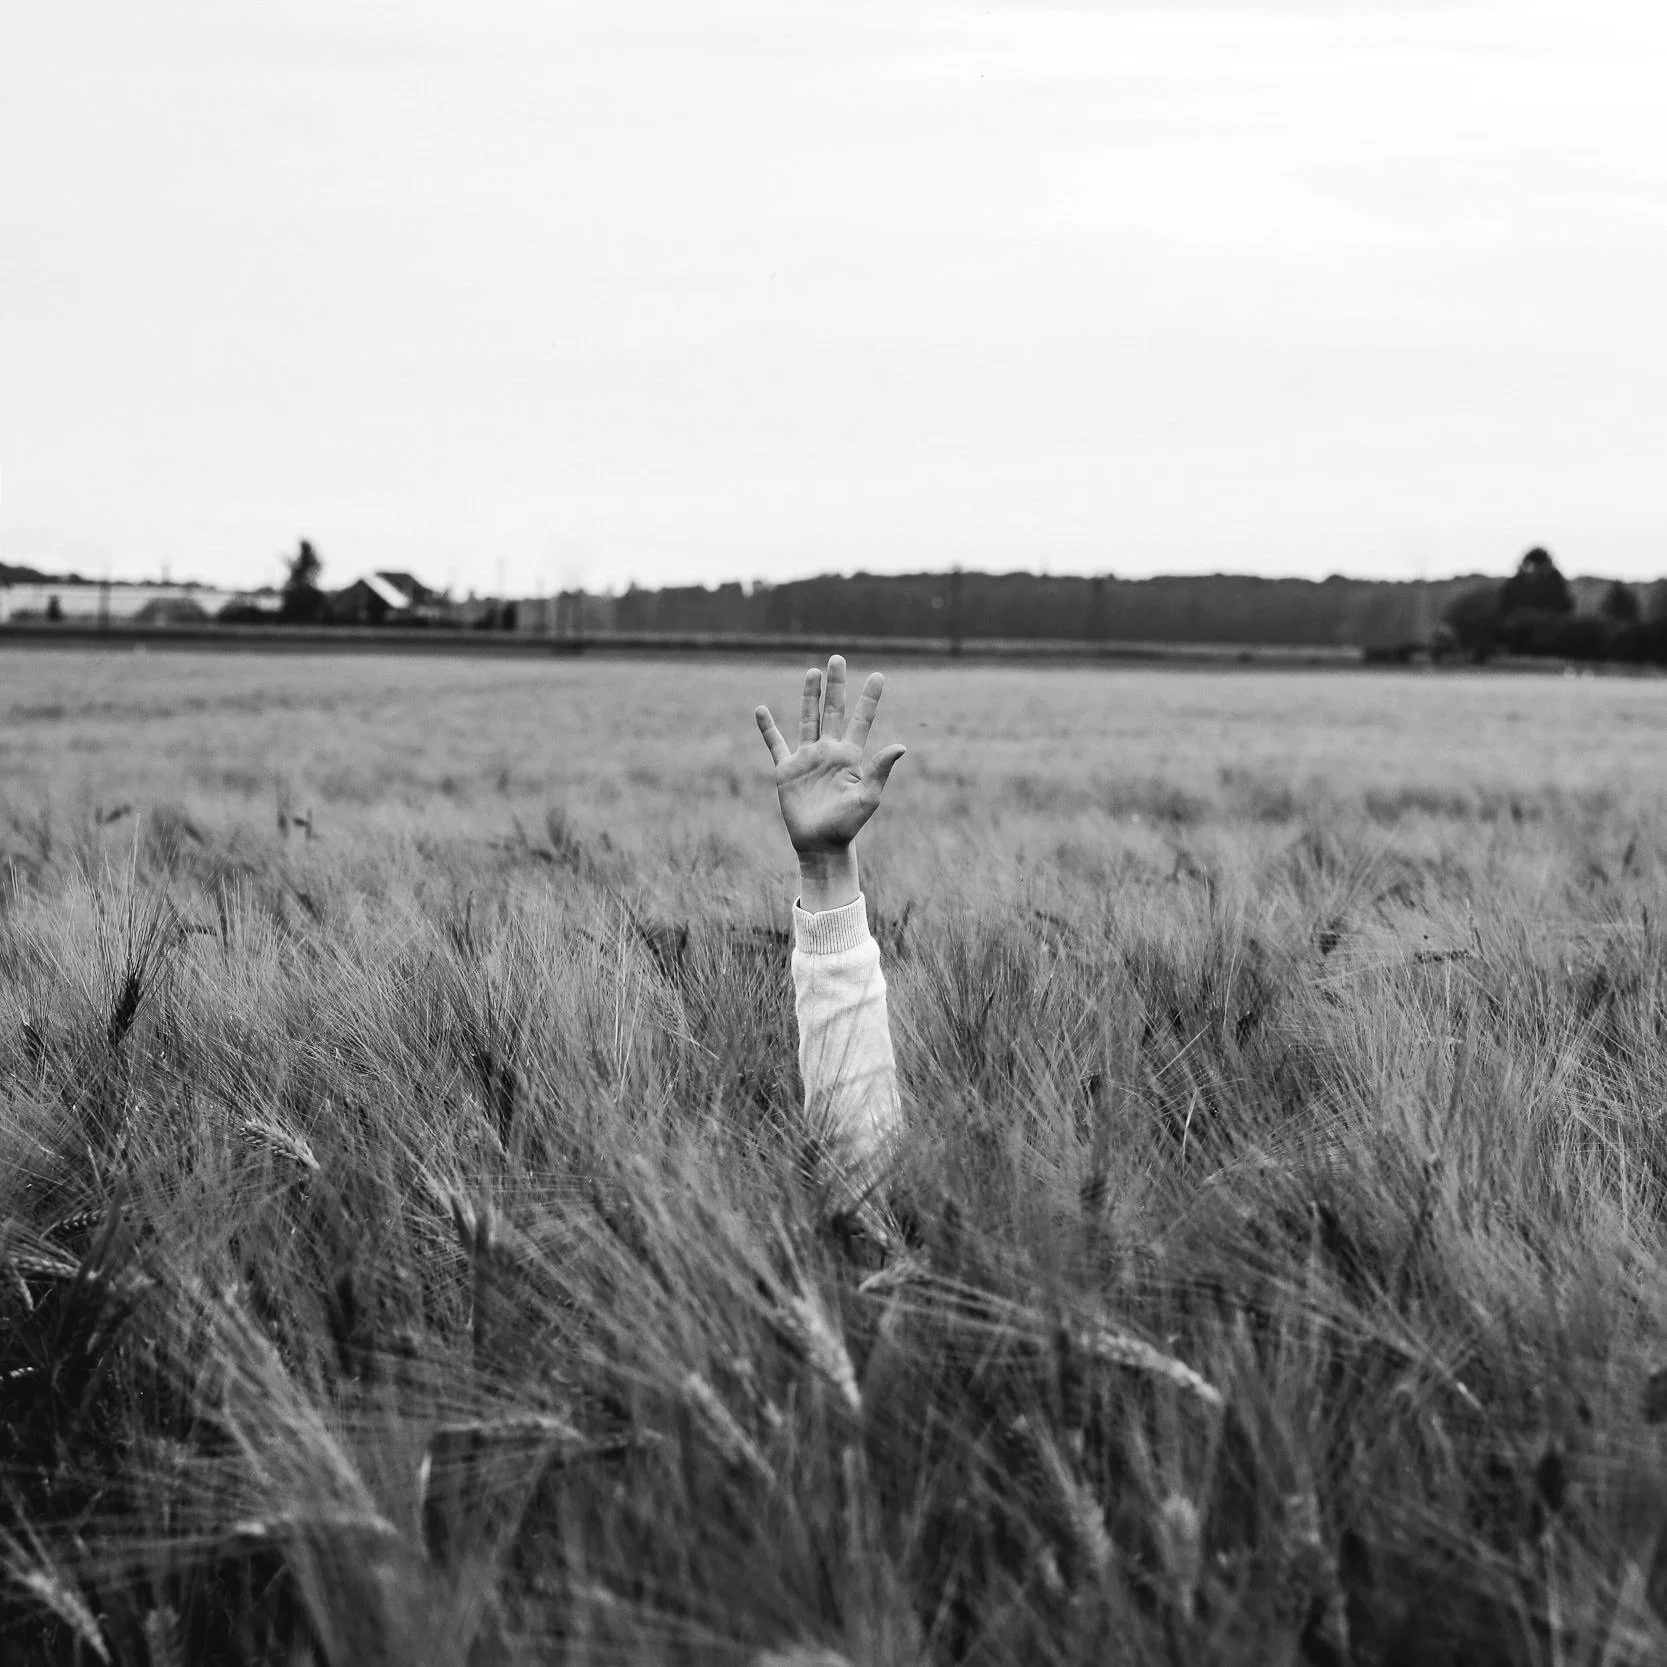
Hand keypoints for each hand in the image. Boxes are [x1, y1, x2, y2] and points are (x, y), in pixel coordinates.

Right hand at [755, 656, 905, 905]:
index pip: (862, 719)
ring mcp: (807, 758)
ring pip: (808, 719)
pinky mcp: (787, 770)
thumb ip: (880, 770)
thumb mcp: (867, 797)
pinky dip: (768, 728)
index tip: (878, 675)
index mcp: (851, 756)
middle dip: (836, 685)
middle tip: (837, 658)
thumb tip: (901, 746)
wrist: (821, 845)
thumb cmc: (848, 825)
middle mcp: (830, 751)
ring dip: (809, 696)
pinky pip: (776, 744)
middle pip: (833, 710)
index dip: (869, 698)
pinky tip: (762, 710)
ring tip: (813, 672)